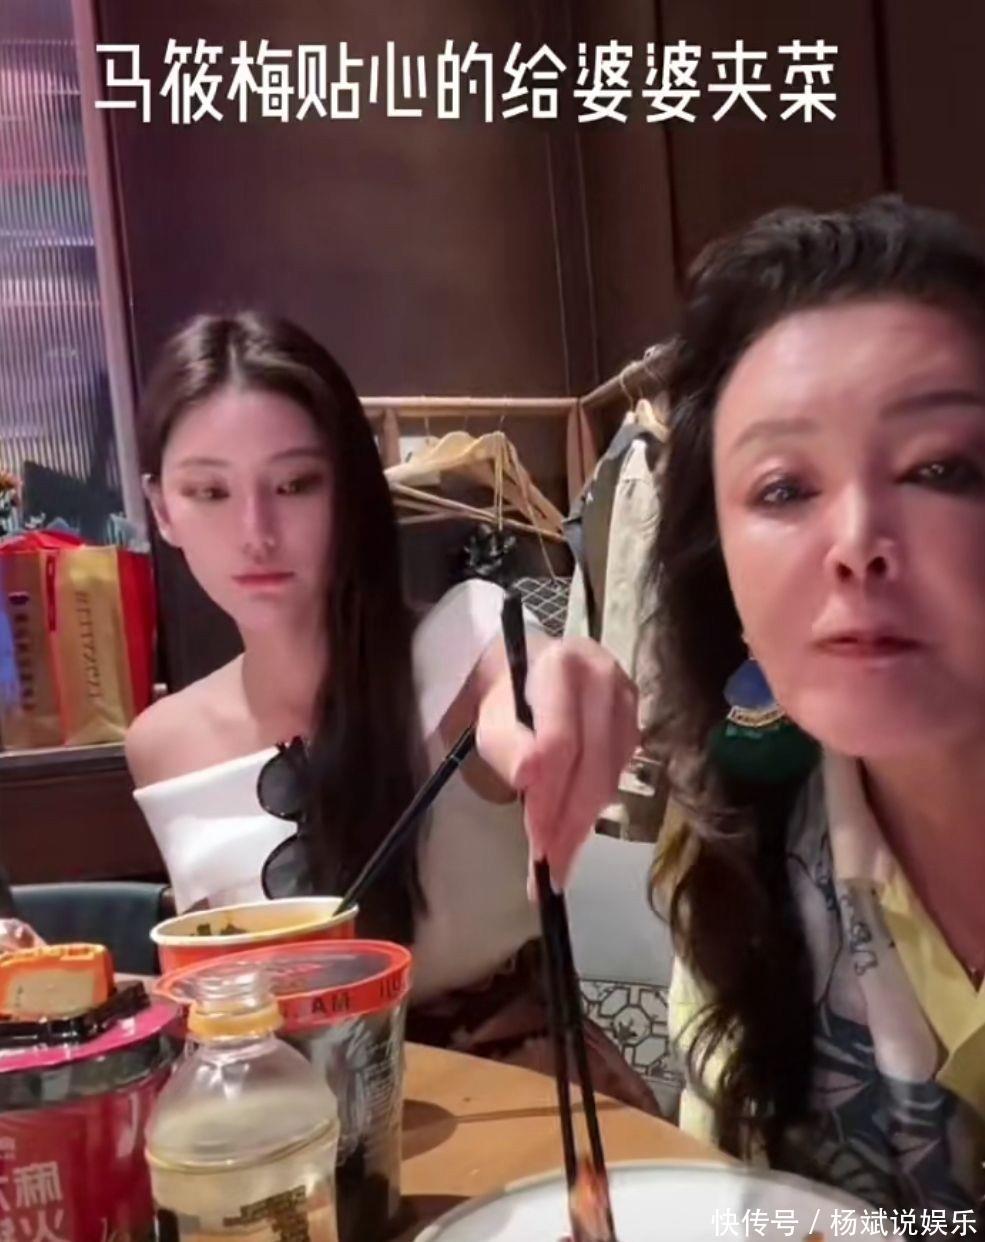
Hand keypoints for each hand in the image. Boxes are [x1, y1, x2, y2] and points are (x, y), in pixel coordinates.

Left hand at [476, 638, 639, 888]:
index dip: (548, 797)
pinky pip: (618, 775)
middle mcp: (604, 676)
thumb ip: (505, 745)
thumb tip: (529, 776)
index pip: (560, 742)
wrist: (525, 670)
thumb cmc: (502, 699)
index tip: (535, 843)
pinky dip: (594, 807)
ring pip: (610, 775)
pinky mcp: (635, 722)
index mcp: (561, 666)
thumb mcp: (489, 720)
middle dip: (569, 823)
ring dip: (582, 823)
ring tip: (559, 861)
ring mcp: (627, 699)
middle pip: (592, 766)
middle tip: (551, 871)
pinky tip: (573, 828)